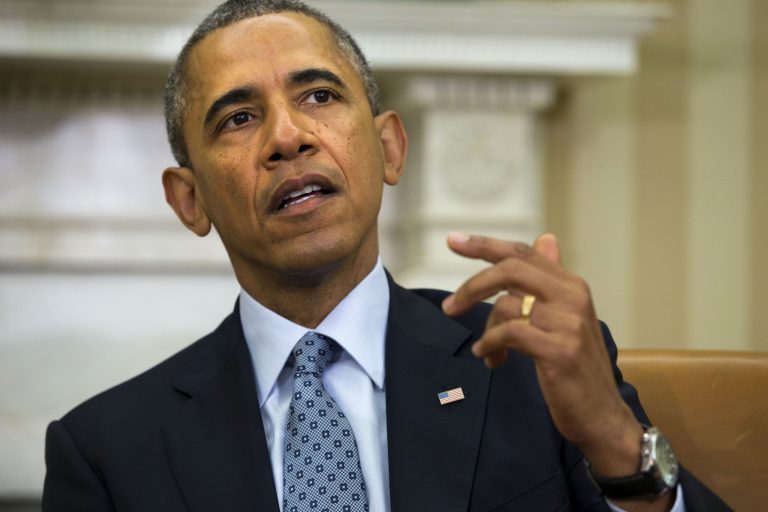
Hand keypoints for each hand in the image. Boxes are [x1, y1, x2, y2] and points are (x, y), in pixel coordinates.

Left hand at [441, 233, 643, 478]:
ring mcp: (568, 323)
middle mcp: (573, 297)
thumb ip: (550, 280)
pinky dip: (491, 345)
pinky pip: (509, 334)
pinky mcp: (559, 350)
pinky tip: (490, 359)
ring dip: (486, 330)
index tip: (453, 241)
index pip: (523, 253)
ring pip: (506, 305)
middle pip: (510, 269)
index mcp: (571, 286)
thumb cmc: (577, 368)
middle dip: (472, 285)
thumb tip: (545, 238)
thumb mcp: (566, 318)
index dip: (485, 244)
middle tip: (448, 307)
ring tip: (487, 352)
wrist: (602, 417)